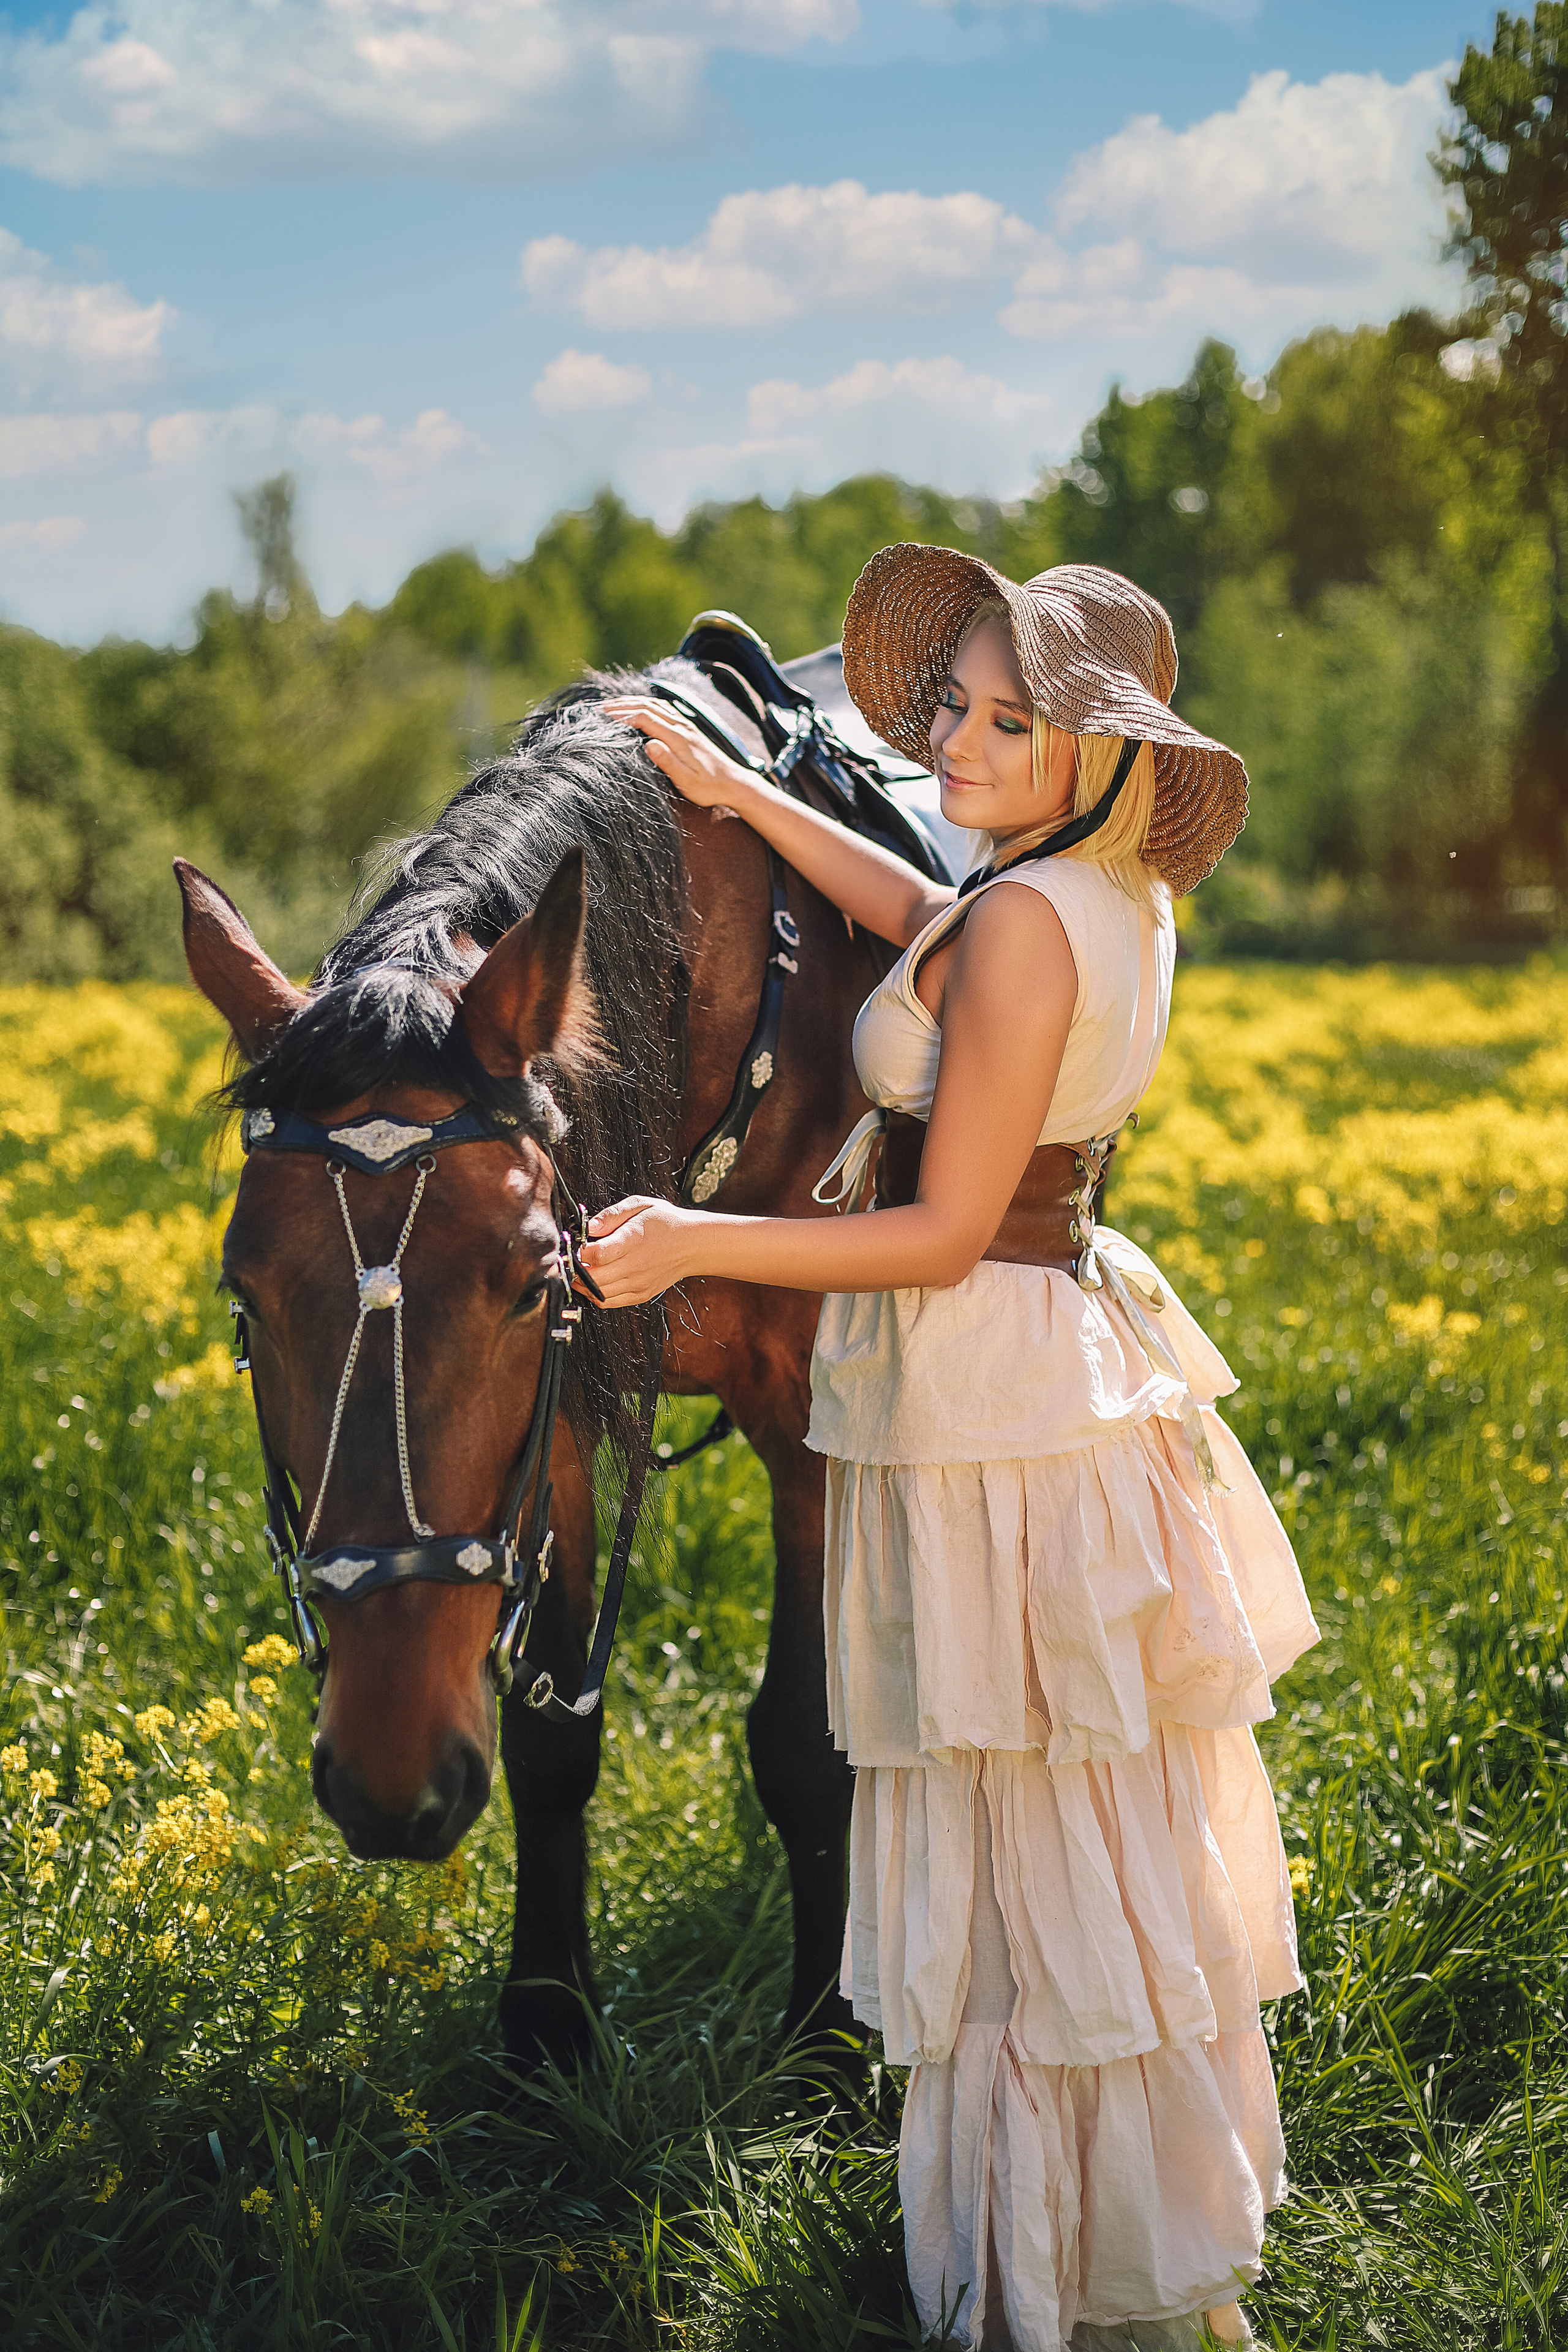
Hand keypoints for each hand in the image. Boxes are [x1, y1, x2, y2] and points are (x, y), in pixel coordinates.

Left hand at [578, 1195, 702, 1307]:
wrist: (693, 1245)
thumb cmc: (666, 1223)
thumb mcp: (640, 1205)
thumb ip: (611, 1215)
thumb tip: (588, 1227)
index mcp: (632, 1240)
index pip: (596, 1254)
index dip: (578, 1251)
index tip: (574, 1245)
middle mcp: (634, 1266)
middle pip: (592, 1277)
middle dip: (575, 1269)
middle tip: (571, 1259)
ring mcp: (638, 1283)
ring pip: (597, 1292)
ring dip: (582, 1283)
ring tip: (580, 1269)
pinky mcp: (640, 1294)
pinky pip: (608, 1302)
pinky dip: (595, 1294)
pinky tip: (593, 1281)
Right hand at [602, 696, 758, 809]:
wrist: (733, 783)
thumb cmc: (709, 787)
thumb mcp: (687, 780)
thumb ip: (668, 761)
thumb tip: (649, 744)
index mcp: (678, 738)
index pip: (646, 718)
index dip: (624, 716)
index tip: (605, 718)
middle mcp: (682, 727)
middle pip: (649, 706)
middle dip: (624, 705)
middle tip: (602, 708)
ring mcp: (687, 726)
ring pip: (657, 704)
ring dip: (634, 702)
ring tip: (615, 705)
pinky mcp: (689, 729)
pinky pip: (665, 709)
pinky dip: (648, 705)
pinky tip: (640, 708)